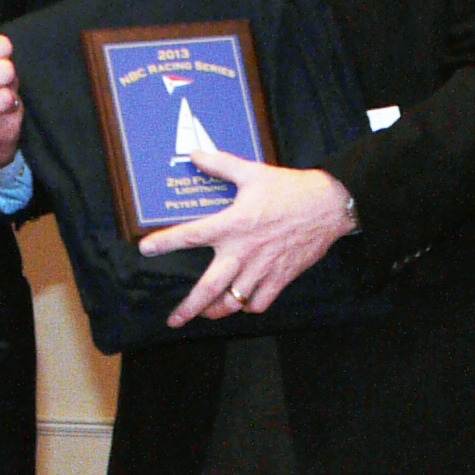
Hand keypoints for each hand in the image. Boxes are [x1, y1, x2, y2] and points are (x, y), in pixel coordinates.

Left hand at [140, 154, 354, 327]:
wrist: (328, 205)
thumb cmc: (290, 189)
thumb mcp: (252, 172)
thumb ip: (221, 165)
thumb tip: (195, 155)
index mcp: (233, 225)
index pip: (191, 236)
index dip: (166, 242)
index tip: (146, 249)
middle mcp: (243, 252)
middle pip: (209, 288)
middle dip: (188, 308)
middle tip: (174, 319)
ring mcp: (262, 269)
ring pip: (233, 302)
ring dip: (216, 311)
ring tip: (205, 313)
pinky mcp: (281, 278)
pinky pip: (259, 304)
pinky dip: (248, 307)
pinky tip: (242, 301)